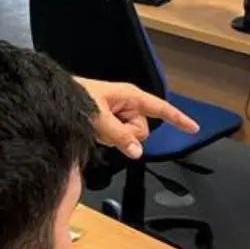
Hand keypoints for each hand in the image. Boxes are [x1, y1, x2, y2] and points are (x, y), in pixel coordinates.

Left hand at [74, 78, 197, 159]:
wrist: (55, 99)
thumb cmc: (75, 99)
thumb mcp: (98, 118)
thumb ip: (119, 135)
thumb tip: (138, 153)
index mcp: (130, 96)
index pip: (161, 108)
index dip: (178, 118)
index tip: (194, 128)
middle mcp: (128, 104)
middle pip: (143, 130)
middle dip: (127, 134)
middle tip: (106, 127)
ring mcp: (120, 114)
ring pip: (131, 137)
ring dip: (116, 137)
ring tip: (98, 126)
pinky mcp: (111, 123)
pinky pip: (119, 138)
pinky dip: (110, 138)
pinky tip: (96, 131)